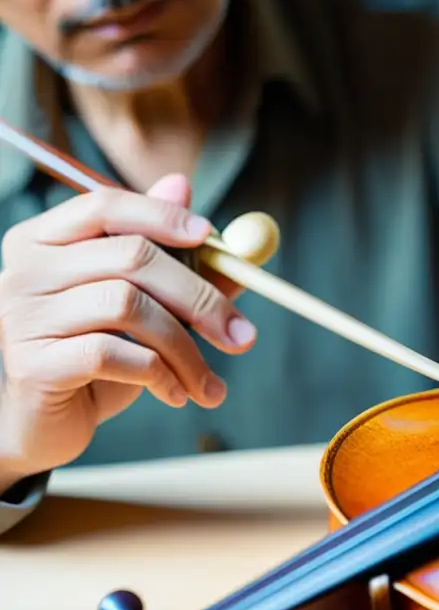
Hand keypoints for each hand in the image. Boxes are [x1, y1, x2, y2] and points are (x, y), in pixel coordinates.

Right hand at [0, 174, 255, 482]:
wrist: (47, 425)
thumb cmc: (97, 357)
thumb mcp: (143, 307)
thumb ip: (169, 256)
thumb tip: (185, 185)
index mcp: (45, 241)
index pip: (105, 206)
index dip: (162, 215)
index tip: (211, 236)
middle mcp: (25, 271)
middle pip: (131, 257)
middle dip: (201, 297)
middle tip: (243, 337)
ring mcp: (24, 316)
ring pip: (129, 306)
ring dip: (186, 349)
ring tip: (209, 383)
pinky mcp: (34, 363)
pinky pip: (113, 354)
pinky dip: (160, 375)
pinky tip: (176, 394)